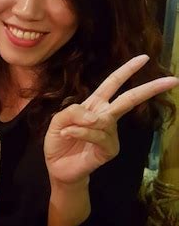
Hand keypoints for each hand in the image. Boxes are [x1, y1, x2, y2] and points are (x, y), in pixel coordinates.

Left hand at [44, 55, 178, 185]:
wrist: (58, 168)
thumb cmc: (59, 142)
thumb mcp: (59, 120)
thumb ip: (72, 111)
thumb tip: (94, 117)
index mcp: (96, 104)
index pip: (113, 83)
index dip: (127, 70)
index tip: (144, 58)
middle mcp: (107, 116)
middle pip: (130, 99)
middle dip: (150, 88)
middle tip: (172, 80)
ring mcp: (111, 134)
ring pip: (102, 120)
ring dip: (80, 124)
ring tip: (66, 131)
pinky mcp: (110, 149)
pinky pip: (97, 134)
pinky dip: (80, 132)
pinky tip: (69, 135)